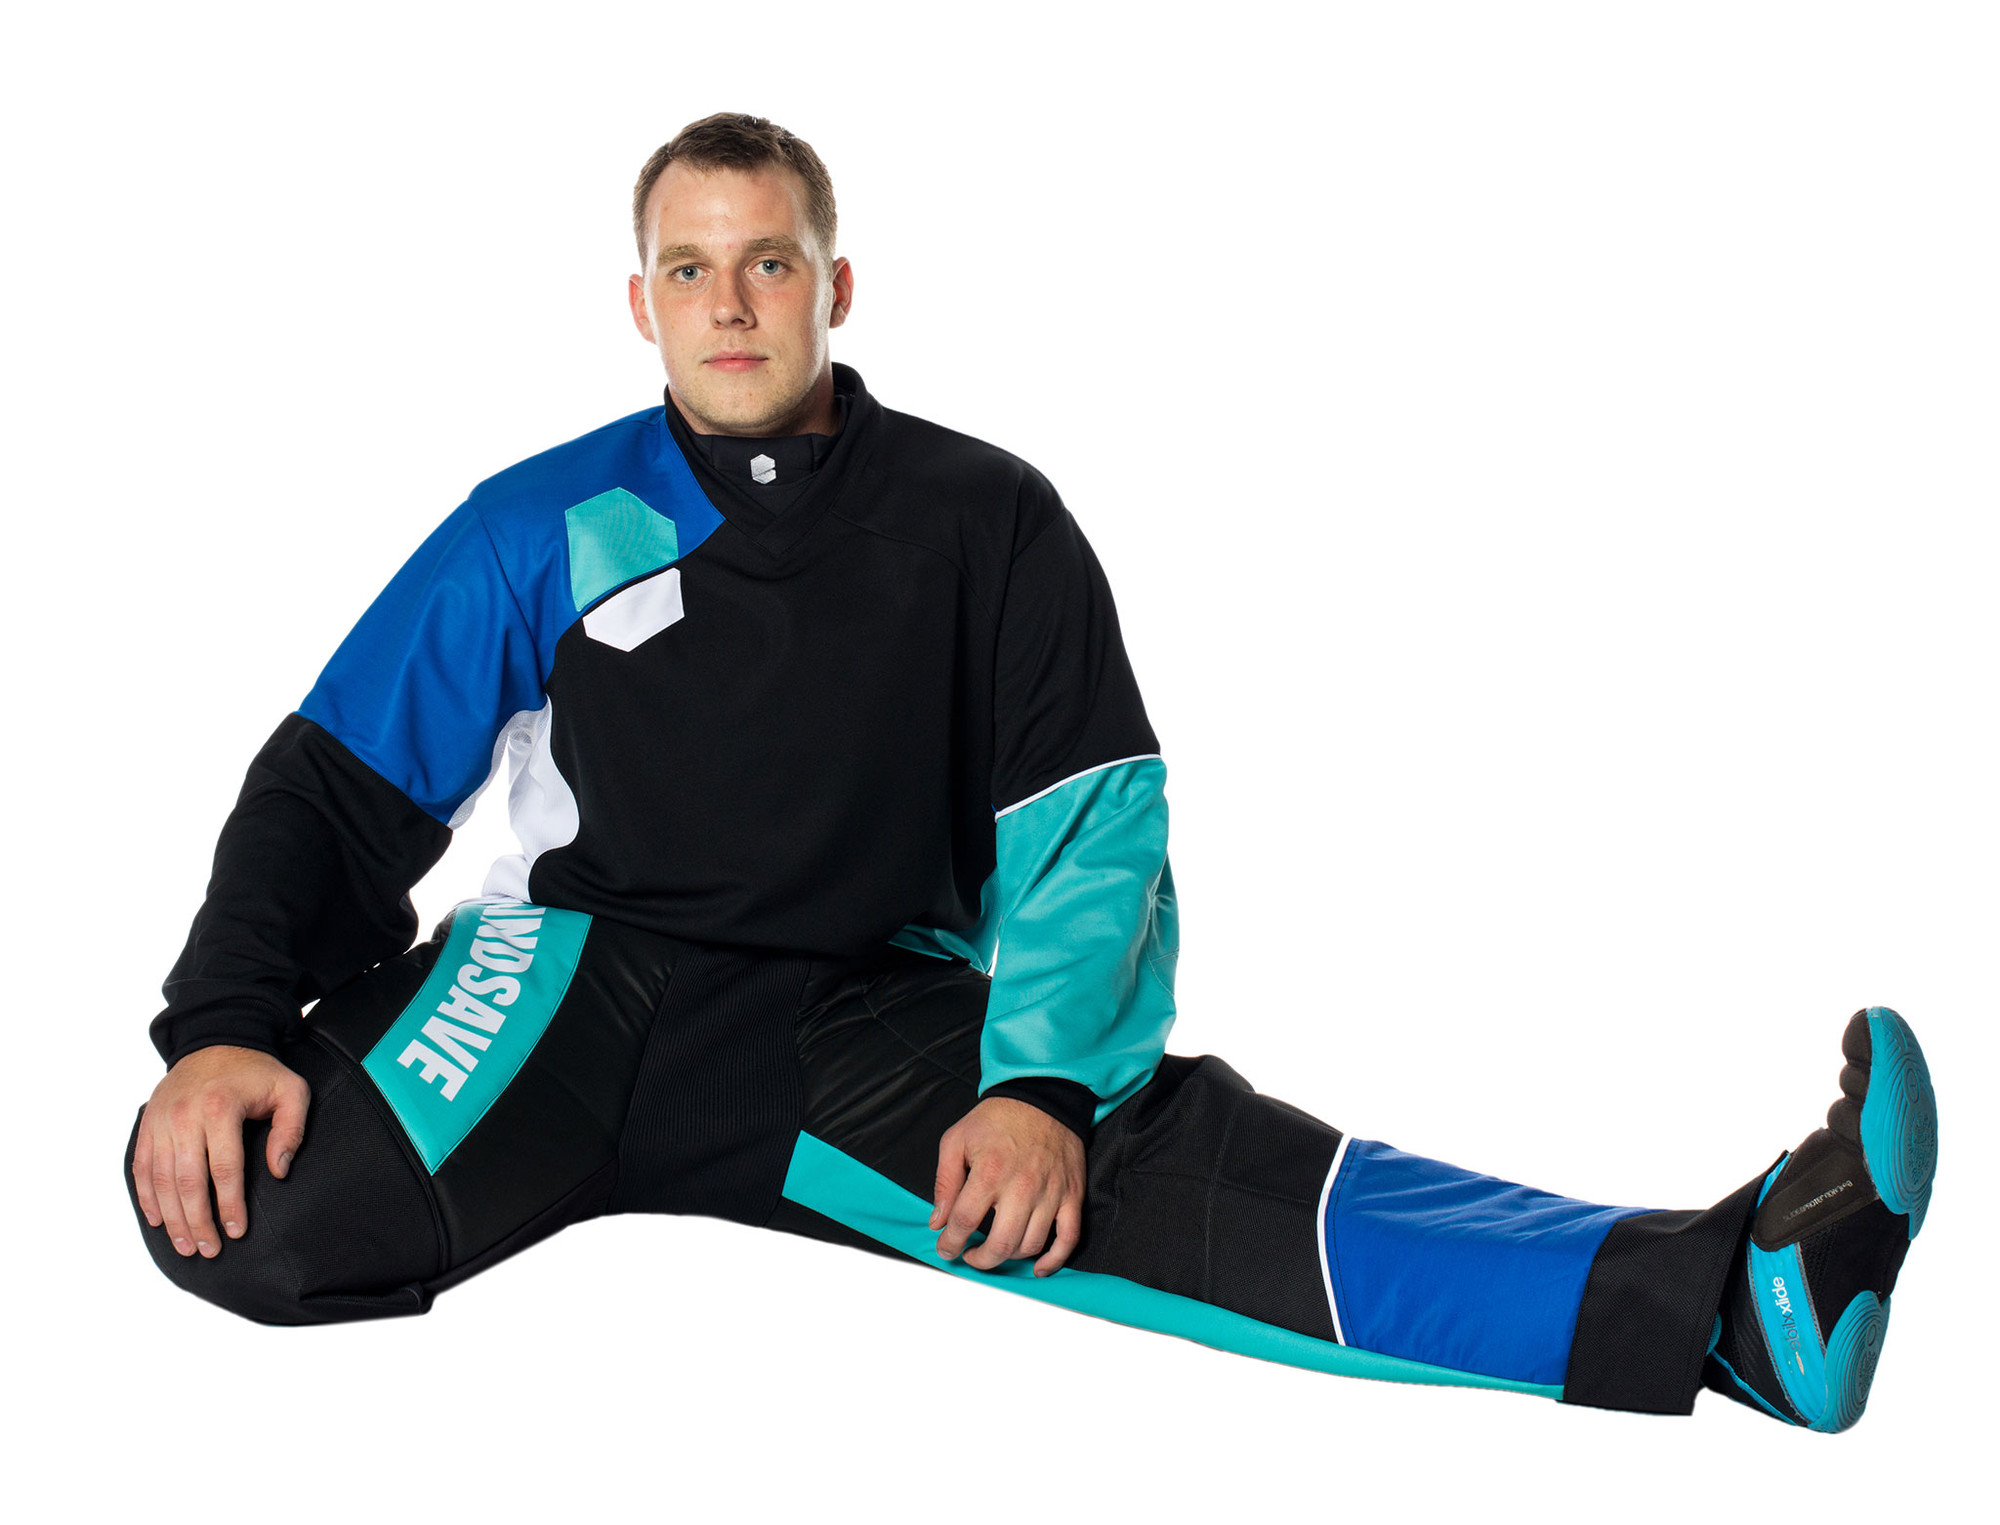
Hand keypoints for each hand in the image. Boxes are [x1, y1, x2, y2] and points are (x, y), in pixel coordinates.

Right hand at [132, 1045, 310, 1258]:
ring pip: (162, 1180)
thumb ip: (291, 1129)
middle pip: (188, 1181)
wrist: (216, 1040)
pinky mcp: (148, 1125)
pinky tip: (158, 1220)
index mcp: (220, 1108)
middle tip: (208, 1250)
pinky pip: (142, 1167)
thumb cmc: (257, 1071)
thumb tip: (279, 1171)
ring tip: (185, 1245)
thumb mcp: (290, 1090)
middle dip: (198, 1221)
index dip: (229, 1204)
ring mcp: (161, 1121)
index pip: (224, 1168)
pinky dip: (147, 1197)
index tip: (236, 1231)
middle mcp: (184, 1117)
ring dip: (172, 1218)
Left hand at [929, 1096, 1084, 1276]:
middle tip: (970, 1255)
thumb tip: (938, 1221)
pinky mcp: (1071, 1195)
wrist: (1043, 1098)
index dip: (950, 1243)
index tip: (946, 1248)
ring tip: (996, 1250)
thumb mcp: (957, 1139)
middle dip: (979, 1260)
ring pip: (1030, 1245)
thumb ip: (945, 1182)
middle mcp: (1022, 1187)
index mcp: (989, 1172)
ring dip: (1009, 1258)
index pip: (964, 1222)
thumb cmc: (996, 1119)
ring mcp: (1050, 1193)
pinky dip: (1053, 1260)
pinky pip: (1068, 1238)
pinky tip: (1037, 1268)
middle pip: (1000, 1244)